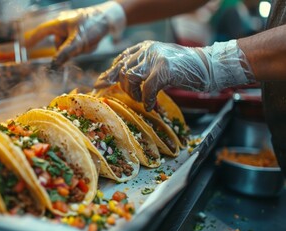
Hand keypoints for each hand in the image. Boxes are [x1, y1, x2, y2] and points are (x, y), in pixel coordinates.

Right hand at [25, 1, 125, 68]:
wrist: (112, 18)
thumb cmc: (94, 26)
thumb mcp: (78, 42)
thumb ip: (65, 54)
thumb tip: (53, 65)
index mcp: (59, 23)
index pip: (42, 32)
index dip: (33, 39)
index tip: (25, 46)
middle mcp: (64, 24)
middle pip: (59, 44)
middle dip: (71, 50)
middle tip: (83, 46)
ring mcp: (73, 28)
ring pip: (71, 47)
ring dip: (80, 49)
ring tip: (91, 42)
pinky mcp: (81, 31)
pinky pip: (79, 45)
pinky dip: (85, 46)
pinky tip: (94, 41)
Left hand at [95, 40, 254, 110]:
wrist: (208, 66)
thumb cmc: (184, 69)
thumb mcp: (157, 65)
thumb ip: (140, 69)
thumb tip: (117, 80)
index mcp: (144, 47)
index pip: (120, 59)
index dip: (110, 73)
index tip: (99, 85)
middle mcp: (147, 49)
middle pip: (123, 70)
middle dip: (125, 88)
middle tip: (136, 98)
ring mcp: (155, 57)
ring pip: (131, 78)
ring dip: (135, 94)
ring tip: (145, 100)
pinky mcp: (164, 69)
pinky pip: (147, 89)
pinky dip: (147, 100)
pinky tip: (152, 106)